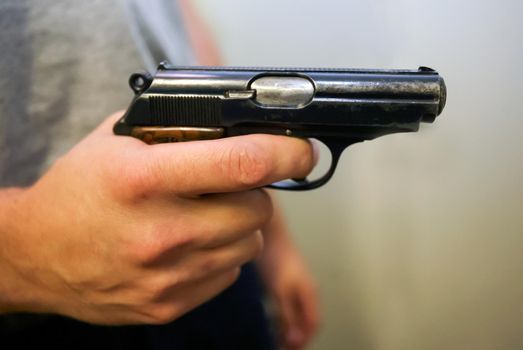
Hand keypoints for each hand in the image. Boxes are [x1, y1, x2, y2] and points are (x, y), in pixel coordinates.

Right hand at [0, 112, 314, 324]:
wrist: (35, 256)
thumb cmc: (78, 191)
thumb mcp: (117, 140)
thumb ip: (176, 129)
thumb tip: (237, 128)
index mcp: (144, 179)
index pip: (241, 163)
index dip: (285, 153)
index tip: (300, 150)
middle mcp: (160, 231)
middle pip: (257, 209)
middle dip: (254, 192)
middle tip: (229, 184)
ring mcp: (166, 276)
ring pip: (247, 243)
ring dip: (238, 224)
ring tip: (202, 214)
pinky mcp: (169, 305)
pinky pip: (228, 274)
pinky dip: (221, 255)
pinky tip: (190, 244)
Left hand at [258, 205, 319, 349]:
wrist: (268, 232)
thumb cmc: (276, 259)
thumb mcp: (280, 291)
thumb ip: (287, 315)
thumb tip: (294, 339)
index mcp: (309, 293)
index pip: (313, 323)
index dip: (304, 339)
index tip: (290, 349)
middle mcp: (306, 289)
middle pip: (306, 319)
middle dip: (297, 335)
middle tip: (281, 345)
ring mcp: (297, 283)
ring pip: (297, 311)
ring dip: (289, 325)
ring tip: (275, 335)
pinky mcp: (286, 279)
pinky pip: (288, 303)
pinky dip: (282, 314)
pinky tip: (270, 316)